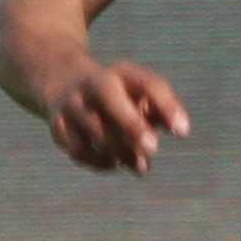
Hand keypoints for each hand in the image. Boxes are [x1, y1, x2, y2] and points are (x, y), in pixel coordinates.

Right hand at [41, 57, 191, 174]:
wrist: (64, 84)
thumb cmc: (119, 97)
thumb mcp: (140, 97)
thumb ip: (157, 114)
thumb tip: (162, 140)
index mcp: (123, 74)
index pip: (148, 84)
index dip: (167, 106)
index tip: (183, 132)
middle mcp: (94, 83)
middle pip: (110, 98)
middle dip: (132, 125)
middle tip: (153, 148)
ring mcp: (73, 103)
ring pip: (95, 129)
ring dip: (120, 152)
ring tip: (141, 166)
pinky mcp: (58, 125)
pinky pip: (79, 149)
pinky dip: (100, 161)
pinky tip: (114, 163)